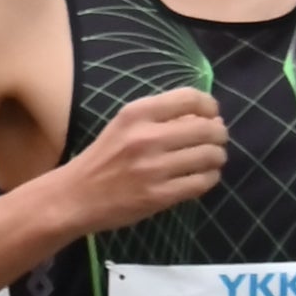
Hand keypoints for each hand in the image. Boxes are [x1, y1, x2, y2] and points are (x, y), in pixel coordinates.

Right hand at [64, 87, 232, 231]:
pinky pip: (202, 182)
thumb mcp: (124, 126)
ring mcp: (154, 168)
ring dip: (217, 157)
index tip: (212, 114)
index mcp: (137, 113)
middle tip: (217, 140)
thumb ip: (160, 117)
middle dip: (220, 133)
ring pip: (210, 156)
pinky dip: (210, 178)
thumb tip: (207, 116)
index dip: (210, 105)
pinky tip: (203, 177)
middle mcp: (147, 137)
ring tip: (212, 159)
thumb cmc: (103, 157)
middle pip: (207, 128)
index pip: (190, 98)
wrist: (75, 196)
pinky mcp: (160, 195)